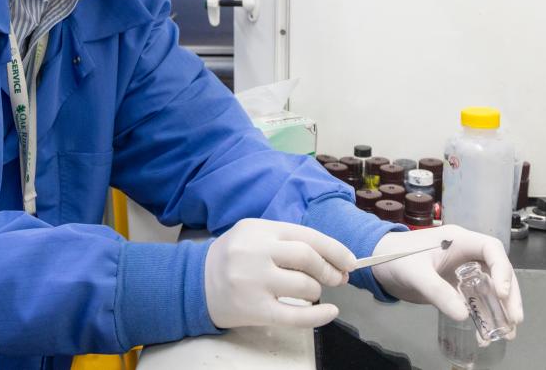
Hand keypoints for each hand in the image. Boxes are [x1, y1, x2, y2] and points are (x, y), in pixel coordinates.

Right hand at [204, 218, 356, 328]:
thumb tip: (332, 257)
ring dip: (317, 289)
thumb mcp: (253, 235)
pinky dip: (319, 316)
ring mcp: (254, 282)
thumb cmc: (232, 257)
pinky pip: (296, 315)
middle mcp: (256, 252)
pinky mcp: (254, 309)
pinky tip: (330, 313)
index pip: (306, 235)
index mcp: (259, 230)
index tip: (350, 261)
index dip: (334, 249)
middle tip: (337, 278)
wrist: (195, 283)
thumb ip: (286, 240)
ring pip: (304, 285)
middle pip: (307, 257)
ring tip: (313, 291)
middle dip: (329, 269)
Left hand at [368, 225, 523, 334]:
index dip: (502, 269)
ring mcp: (461, 271)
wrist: (376, 264)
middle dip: (509, 295)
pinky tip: (485, 334)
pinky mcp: (454, 286)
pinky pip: (474, 300)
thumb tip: (463, 315)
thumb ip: (438, 292)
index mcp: (459, 240)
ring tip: (507, 333)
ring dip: (499, 309)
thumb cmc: (395, 258)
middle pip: (497, 271)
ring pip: (489, 288)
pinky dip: (481, 315)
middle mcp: (465, 254)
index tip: (503, 292)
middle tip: (515, 320)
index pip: (491, 249)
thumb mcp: (416, 274)